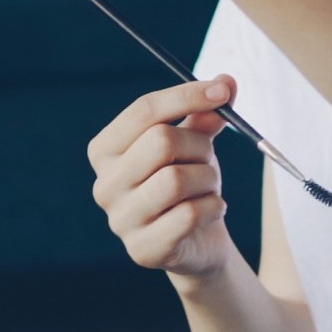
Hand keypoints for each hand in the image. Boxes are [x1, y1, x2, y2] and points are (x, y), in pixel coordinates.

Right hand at [89, 77, 238, 279]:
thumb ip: (204, 115)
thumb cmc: (189, 184)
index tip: (223, 91)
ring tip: (210, 186)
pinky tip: (212, 210)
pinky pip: (189, 214)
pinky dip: (214, 206)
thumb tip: (226, 81)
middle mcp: (104, 185)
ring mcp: (120, 221)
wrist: (197, 243)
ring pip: (176, 180)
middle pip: (160, 142)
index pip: (143, 111)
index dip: (186, 95)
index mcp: (106, 151)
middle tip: (209, 156)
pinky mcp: (144, 250)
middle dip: (199, 145)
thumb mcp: (194, 145)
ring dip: (208, 178)